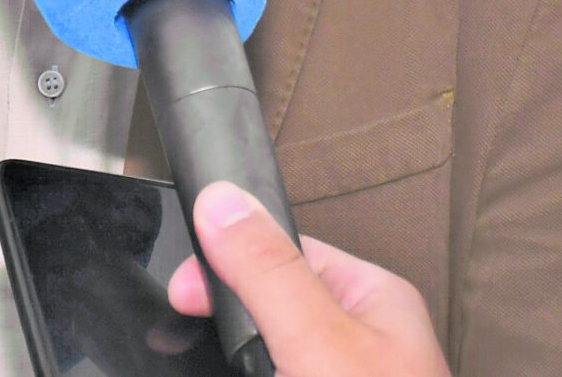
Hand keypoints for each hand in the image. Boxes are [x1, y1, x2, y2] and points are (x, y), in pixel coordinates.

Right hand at [167, 181, 451, 376]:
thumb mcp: (319, 343)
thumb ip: (271, 273)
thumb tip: (224, 201)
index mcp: (374, 301)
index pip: (286, 250)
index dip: (229, 262)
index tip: (186, 290)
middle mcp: (363, 343)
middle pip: (269, 307)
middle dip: (228, 323)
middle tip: (192, 336)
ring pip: (266, 355)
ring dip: (235, 360)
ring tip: (212, 365)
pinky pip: (273, 373)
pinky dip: (248, 374)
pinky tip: (234, 376)